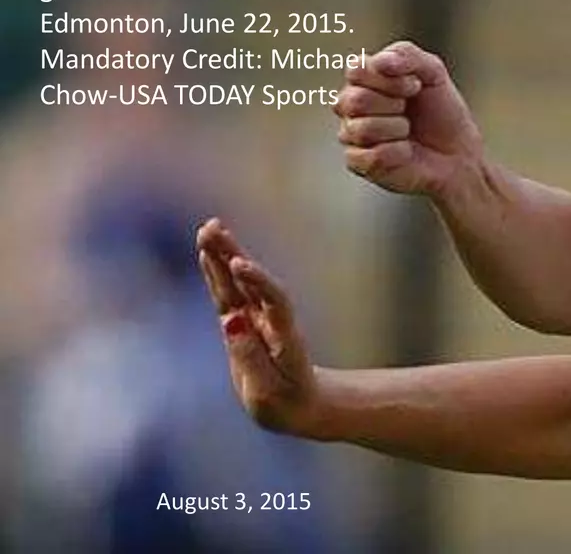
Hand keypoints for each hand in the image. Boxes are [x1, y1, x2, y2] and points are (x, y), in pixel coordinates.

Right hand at [197, 219, 320, 435]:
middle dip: (232, 255)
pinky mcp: (244, 324)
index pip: (273, 301)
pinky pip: (228, 294)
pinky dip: (217, 274)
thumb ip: (250, 357)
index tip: (238, 263)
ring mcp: (257, 320)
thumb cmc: (287, 404)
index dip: (257, 281)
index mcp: (284, 337)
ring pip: (237, 284)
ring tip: (207, 228)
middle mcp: (271, 321)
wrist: (302, 405)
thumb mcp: (268, 392)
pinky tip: (206, 253)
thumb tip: (231, 321)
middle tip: (212, 228)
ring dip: (223, 256)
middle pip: (252, 283)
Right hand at [334, 41, 485, 196]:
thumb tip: (379, 62)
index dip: (390, 79)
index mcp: (362, 81)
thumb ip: (406, 55)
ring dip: (397, 128)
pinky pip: (372, 156)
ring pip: (361, 129)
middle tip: (409, 109)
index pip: (356, 70)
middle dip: (393, 104)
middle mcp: (350, 107)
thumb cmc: (441, 110)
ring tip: (407, 131)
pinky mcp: (359, 164)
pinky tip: (406, 152)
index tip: (416, 86)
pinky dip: (399, 152)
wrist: (458, 151)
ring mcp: (351, 135)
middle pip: (354, 100)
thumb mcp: (432, 71)